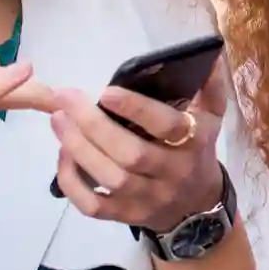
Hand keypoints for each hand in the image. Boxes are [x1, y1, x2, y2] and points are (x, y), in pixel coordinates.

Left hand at [49, 60, 229, 235]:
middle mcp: (172, 172)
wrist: (197, 205)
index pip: (167, 126)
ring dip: (78, 149)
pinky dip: (73, 183)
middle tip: (65, 99)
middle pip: (131, 154)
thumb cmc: (197, 151)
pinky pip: (94, 206)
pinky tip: (62, 156)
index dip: (136, 109)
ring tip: (57, 121)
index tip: (106, 92)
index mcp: (193, 142)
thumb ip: (210, 86)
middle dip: (93, 126)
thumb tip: (211, 53)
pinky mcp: (127, 215)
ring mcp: (148, 198)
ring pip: (110, 178)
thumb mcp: (211, 118)